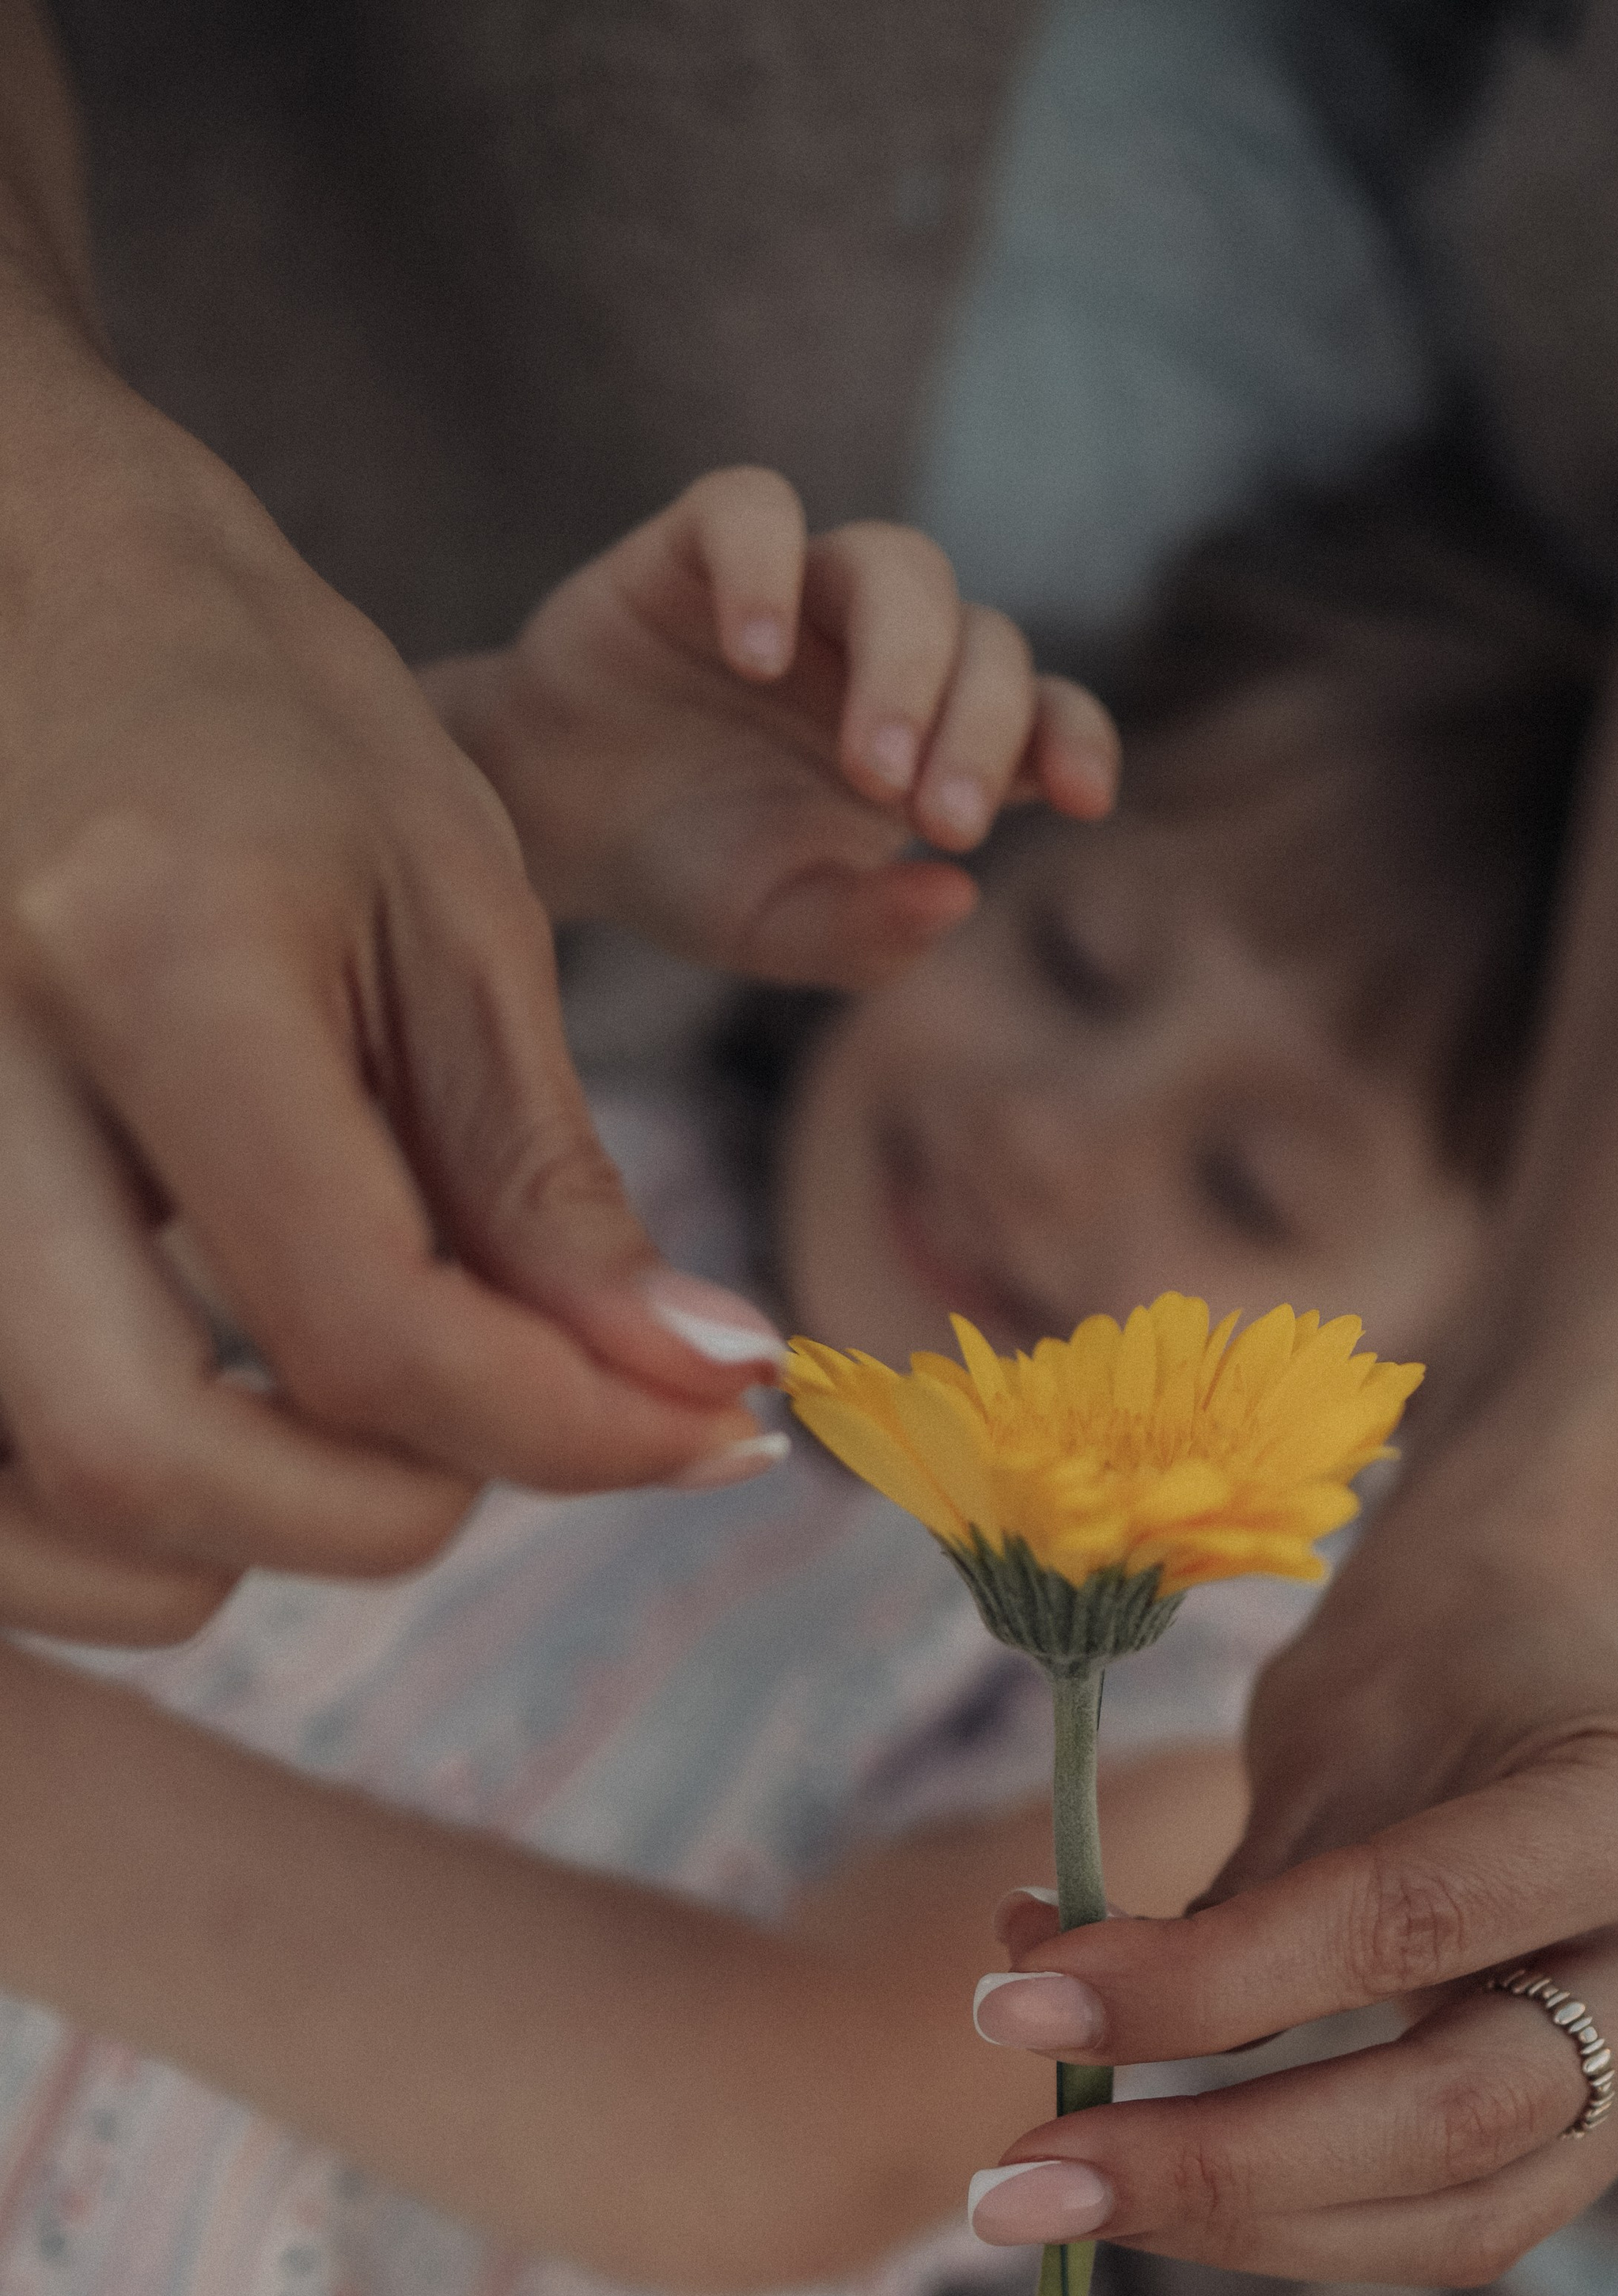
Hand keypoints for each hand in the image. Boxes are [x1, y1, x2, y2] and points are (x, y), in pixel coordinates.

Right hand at [0, 379, 791, 1646]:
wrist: (34, 592)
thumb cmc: (265, 728)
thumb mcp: (454, 916)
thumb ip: (547, 1183)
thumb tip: (692, 1389)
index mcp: (151, 964)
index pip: (363, 1320)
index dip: (569, 1427)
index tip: (706, 1428)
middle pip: (140, 1454)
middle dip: (376, 1516)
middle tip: (514, 1450)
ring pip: (27, 1495)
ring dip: (227, 1537)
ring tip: (379, 1436)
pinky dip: (114, 1502)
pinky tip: (235, 1424)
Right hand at [425, 466, 1119, 986]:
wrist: (546, 821)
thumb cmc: (684, 867)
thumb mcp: (775, 929)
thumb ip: (864, 933)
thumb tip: (956, 897)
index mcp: (930, 741)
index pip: (1043, 713)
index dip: (1074, 739)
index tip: (1082, 800)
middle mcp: (882, 651)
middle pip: (983, 638)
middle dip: (979, 732)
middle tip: (939, 825)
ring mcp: (799, 591)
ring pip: (897, 565)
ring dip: (905, 664)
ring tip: (867, 771)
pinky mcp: (699, 547)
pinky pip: (753, 508)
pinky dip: (765, 567)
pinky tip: (755, 657)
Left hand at [967, 1536, 1617, 2280]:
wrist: (1526, 1657)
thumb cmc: (1417, 1670)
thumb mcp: (1326, 1736)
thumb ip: (1224, 1899)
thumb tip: (1037, 2015)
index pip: (1408, 1925)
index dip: (1205, 1985)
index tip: (1018, 2005)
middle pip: (1455, 2114)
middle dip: (1216, 2162)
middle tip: (1016, 2180)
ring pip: (1460, 2214)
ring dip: (1237, 2225)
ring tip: (1054, 2199)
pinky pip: (1455, 2224)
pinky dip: (1290, 2222)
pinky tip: (1151, 2190)